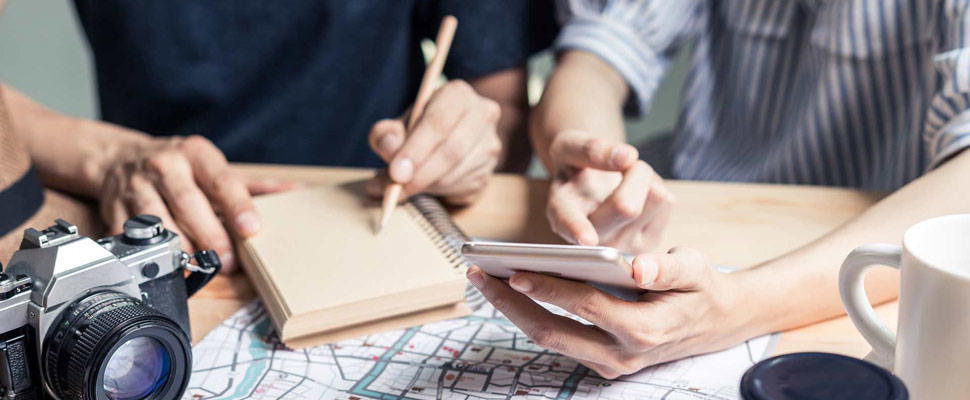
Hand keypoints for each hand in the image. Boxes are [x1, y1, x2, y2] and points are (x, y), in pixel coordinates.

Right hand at [99, 135, 298, 272]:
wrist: (119, 159)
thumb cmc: (180, 167)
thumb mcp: (215, 167)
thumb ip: (255, 185)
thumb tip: (296, 194)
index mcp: (196, 154)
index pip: (221, 180)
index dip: (237, 205)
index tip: (251, 228)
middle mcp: (165, 166)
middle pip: (189, 204)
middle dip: (211, 236)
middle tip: (228, 261)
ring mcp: (137, 187)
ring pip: (159, 222)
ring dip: (180, 249)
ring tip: (198, 266)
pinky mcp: (114, 208)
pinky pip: (130, 237)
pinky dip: (147, 255)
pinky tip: (162, 266)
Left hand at [366, 80, 501, 205]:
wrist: (445, 140)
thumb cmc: (418, 129)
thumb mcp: (397, 125)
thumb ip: (386, 135)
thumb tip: (390, 148)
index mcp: (457, 95)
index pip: (438, 122)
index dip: (415, 150)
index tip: (396, 172)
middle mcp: (482, 115)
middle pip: (452, 150)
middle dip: (420, 174)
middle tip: (396, 188)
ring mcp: (490, 145)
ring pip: (456, 173)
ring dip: (426, 186)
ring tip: (402, 188)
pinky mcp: (489, 171)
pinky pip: (461, 188)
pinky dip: (437, 193)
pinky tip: (424, 187)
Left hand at [467, 247, 750, 378]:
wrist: (717, 323)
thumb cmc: (702, 288)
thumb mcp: (696, 269)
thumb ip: (668, 269)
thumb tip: (639, 267)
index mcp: (644, 330)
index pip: (585, 306)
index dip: (548, 288)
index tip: (515, 269)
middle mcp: (621, 355)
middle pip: (552, 332)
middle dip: (510, 304)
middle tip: (478, 275)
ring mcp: (608, 363)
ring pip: (549, 339)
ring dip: (513, 311)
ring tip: (484, 279)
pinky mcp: (599, 360)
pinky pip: (558, 338)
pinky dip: (530, 314)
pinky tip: (509, 289)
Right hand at [546, 130, 673, 252]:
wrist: (589, 186)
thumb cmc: (575, 167)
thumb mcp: (569, 146)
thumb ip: (590, 149)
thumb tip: (628, 157)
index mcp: (561, 213)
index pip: (569, 221)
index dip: (578, 230)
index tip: (587, 239)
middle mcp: (589, 239)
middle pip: (626, 205)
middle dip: (634, 172)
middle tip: (622, 162)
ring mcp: (620, 246)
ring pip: (655, 199)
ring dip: (646, 177)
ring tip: (625, 181)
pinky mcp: (647, 243)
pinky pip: (667, 203)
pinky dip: (656, 188)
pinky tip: (636, 196)